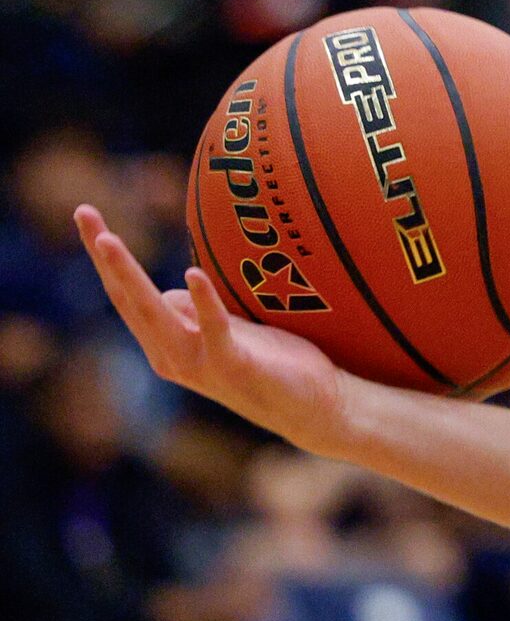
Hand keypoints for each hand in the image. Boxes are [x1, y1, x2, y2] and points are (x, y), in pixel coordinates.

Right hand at [78, 204, 351, 454]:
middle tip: (83, 212)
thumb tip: (174, 289)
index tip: (85, 213)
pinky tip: (192, 272)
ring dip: (129, 274)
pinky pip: (214, 329)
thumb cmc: (270, 363)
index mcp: (164, 344)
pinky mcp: (232, 367)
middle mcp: (169, 355)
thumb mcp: (225, 329)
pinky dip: (203, 301)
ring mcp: (197, 364)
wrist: (314, 408)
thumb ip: (194, 312)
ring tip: (110, 240)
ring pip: (154, 311)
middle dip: (105, 256)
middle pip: (127, 297)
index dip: (103, 256)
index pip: (124, 293)